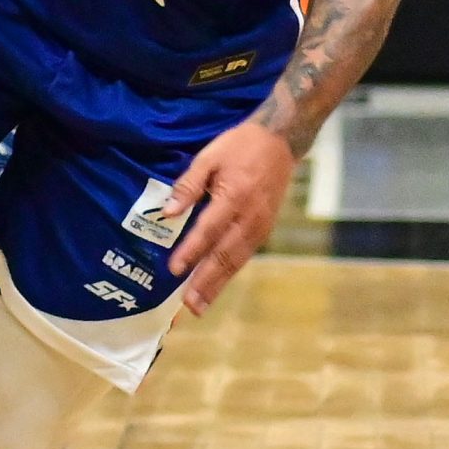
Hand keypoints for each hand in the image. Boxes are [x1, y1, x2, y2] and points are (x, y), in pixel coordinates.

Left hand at [164, 119, 295, 315]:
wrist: (280, 142)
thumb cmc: (240, 147)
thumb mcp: (210, 156)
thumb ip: (189, 185)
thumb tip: (168, 212)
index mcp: (235, 196)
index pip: (209, 229)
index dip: (192, 251)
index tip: (174, 270)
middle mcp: (250, 217)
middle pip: (225, 254)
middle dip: (205, 281)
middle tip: (189, 304)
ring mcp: (260, 226)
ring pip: (237, 260)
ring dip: (218, 285)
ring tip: (200, 305)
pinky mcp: (265, 229)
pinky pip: (245, 256)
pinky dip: (230, 274)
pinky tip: (216, 286)